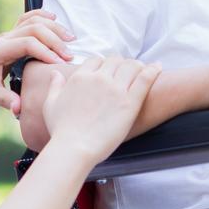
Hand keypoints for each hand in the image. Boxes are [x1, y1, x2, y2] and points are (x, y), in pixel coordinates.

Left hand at [0, 9, 73, 113]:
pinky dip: (41, 17)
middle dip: (54, 40)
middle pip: (33, 28)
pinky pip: (27, 20)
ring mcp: (7, 36)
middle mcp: (3, 39)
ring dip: (53, 27)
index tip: (59, 64)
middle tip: (70, 56)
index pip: (27, 43)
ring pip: (32, 21)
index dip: (45, 52)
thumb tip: (19, 109)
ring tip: (70, 39)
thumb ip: (6, 100)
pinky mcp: (10, 37)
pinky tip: (55, 19)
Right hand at [42, 57, 163, 162]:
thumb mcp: (50, 104)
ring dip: (137, 66)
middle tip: (126, 72)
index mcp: (81, 77)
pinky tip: (158, 67)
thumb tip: (56, 73)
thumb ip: (55, 86)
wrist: (74, 148)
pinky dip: (153, 70)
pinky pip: (146, 78)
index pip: (96, 60)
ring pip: (132, 66)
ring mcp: (116, 90)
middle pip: (115, 61)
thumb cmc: (61, 130)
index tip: (108, 71)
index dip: (103, 64)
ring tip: (143, 70)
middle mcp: (99, 79)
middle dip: (121, 64)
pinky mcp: (130, 102)